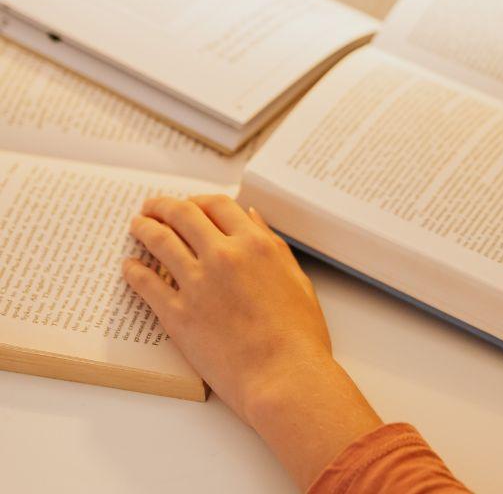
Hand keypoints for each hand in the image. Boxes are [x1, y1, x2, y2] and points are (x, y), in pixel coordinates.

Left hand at [125, 194, 381, 488]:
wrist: (284, 375)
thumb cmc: (298, 333)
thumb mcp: (295, 277)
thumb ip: (271, 243)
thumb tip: (251, 218)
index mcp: (255, 243)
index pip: (218, 205)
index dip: (199, 200)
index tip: (190, 203)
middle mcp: (224, 255)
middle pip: (184, 215)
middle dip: (164, 206)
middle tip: (153, 206)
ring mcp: (198, 284)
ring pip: (161, 242)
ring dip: (145, 228)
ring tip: (137, 226)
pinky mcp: (178, 315)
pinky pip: (146, 284)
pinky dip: (134, 270)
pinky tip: (130, 266)